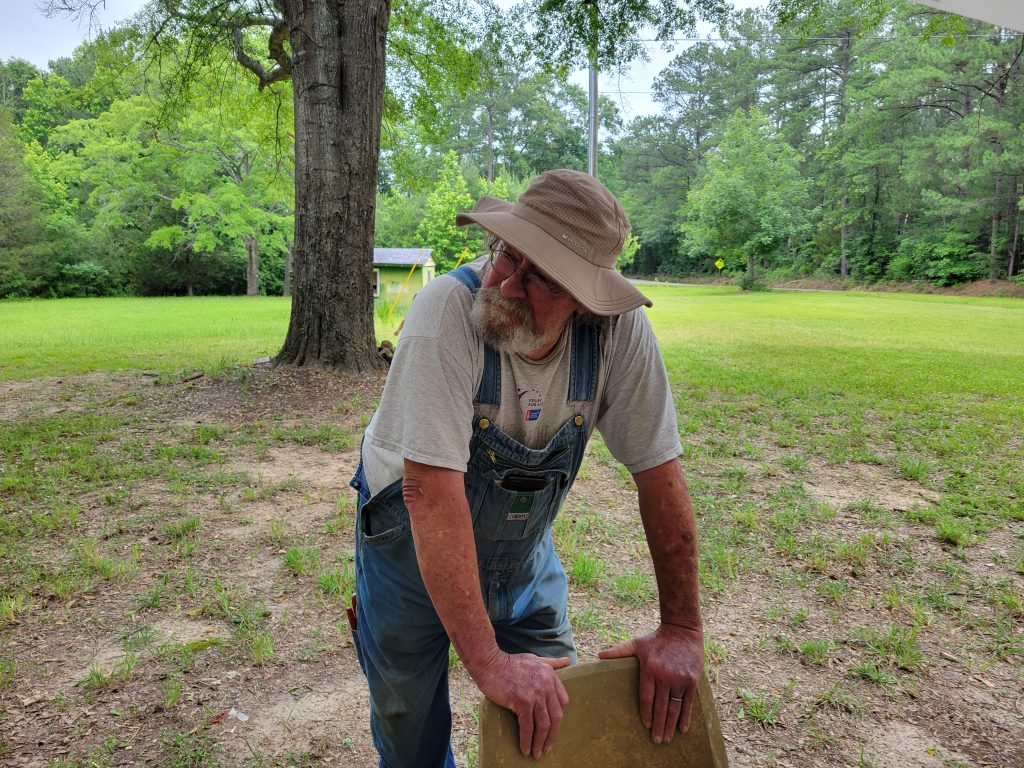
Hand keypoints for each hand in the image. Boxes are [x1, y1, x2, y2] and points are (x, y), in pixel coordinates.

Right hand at [470, 649, 570, 758]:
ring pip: (543, 724)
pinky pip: (527, 726)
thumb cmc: (510, 662)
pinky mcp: (522, 701)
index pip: (563, 701)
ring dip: (540, 742)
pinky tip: (525, 749)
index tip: (553, 728)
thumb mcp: (534, 659)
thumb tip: (568, 661)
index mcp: (550, 676)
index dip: (559, 717)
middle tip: (547, 748)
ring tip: (536, 753)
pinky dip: (527, 740)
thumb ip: (552, 663)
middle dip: (552, 736)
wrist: (490, 662)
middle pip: (556, 716)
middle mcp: (546, 685)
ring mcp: (535, 693)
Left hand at [598, 622, 703, 743]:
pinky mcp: (692, 679)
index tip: (646, 725)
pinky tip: (682, 729)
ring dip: (671, 725)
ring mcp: (679, 678)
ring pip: (674, 707)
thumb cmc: (656, 639)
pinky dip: (686, 717)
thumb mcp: (636, 644)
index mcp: (649, 669)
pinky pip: (688, 702)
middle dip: (659, 725)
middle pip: (660, 706)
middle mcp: (664, 676)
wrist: (682, 630)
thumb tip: (599, 655)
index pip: (646, 697)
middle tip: (656, 741)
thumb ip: (619, 651)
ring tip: (667, 739)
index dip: (646, 712)